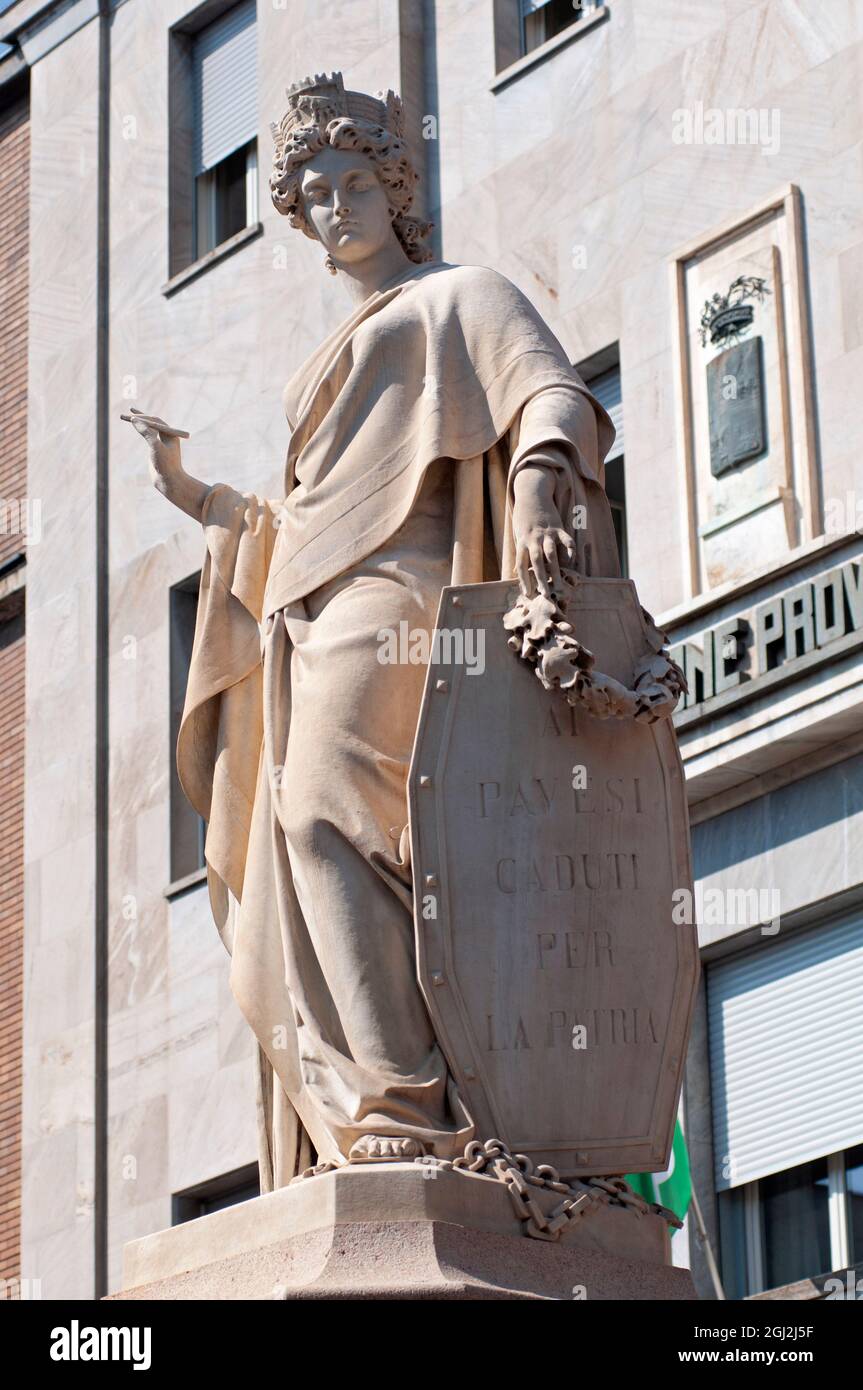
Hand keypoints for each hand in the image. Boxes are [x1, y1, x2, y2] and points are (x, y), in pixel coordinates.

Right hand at [120, 407, 209, 520]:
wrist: (168, 481)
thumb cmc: (165, 464)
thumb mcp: (155, 447)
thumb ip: (146, 433)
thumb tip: (135, 420)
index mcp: (171, 434)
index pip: (155, 421)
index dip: (143, 418)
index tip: (131, 417)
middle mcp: (167, 437)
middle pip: (151, 423)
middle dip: (139, 419)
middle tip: (126, 414)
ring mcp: (161, 443)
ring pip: (148, 429)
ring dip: (137, 423)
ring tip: (125, 417)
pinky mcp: (155, 450)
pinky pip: (147, 437)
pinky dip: (139, 431)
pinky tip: (134, 426)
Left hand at [512, 464, 576, 598]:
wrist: (532, 495)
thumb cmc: (524, 519)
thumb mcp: (518, 535)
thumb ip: (520, 553)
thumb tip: (516, 573)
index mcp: (522, 542)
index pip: (521, 564)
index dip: (524, 579)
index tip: (528, 594)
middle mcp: (533, 539)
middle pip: (537, 561)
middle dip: (541, 579)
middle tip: (546, 595)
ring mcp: (547, 533)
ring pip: (551, 554)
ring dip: (556, 570)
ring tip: (560, 585)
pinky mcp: (558, 527)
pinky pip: (565, 541)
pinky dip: (569, 551)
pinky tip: (571, 562)